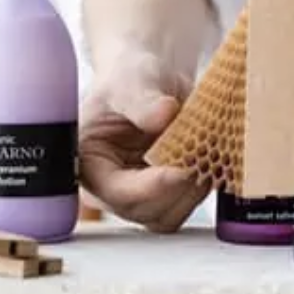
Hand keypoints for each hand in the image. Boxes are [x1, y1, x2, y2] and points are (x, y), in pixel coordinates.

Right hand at [78, 45, 208, 232]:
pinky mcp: (163, 196)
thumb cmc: (130, 77)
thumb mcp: (132, 80)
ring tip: (202, 149)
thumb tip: (163, 113)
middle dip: (178, 187)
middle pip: (146, 212)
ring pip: (170, 215)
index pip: (118, 194)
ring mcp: (137, 196)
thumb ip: (142, 99)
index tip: (182, 169)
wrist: (151, 79)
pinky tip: (206, 156)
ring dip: (194, 188)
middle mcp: (108, 188)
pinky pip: (186, 205)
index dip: (153, 187)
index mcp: (87, 162)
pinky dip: (202, 185)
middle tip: (200, 152)